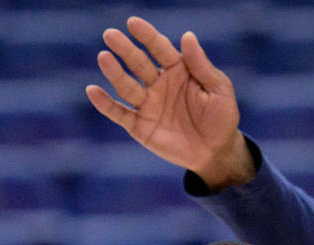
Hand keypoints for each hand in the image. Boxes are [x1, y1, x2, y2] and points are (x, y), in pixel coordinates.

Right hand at [86, 17, 255, 189]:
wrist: (217, 152)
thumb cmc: (221, 117)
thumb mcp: (218, 89)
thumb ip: (201, 65)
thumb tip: (187, 36)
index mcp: (178, 70)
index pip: (159, 49)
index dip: (147, 36)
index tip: (133, 23)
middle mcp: (159, 84)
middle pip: (138, 63)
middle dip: (125, 50)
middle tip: (110, 35)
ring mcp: (148, 104)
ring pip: (127, 86)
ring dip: (115, 72)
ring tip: (104, 58)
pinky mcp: (140, 126)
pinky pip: (119, 113)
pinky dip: (105, 104)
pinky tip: (92, 91)